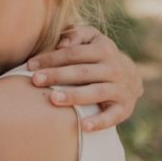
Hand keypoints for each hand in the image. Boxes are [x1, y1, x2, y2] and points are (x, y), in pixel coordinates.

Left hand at [26, 25, 142, 132]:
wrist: (130, 76)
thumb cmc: (98, 54)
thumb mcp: (91, 38)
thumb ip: (75, 34)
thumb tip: (60, 43)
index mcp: (104, 49)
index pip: (74, 53)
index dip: (51, 58)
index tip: (30, 65)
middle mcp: (113, 68)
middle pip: (82, 72)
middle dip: (57, 76)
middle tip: (35, 80)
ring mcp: (120, 89)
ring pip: (95, 93)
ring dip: (74, 96)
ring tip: (53, 99)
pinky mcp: (123, 108)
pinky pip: (112, 116)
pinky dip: (99, 122)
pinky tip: (83, 126)